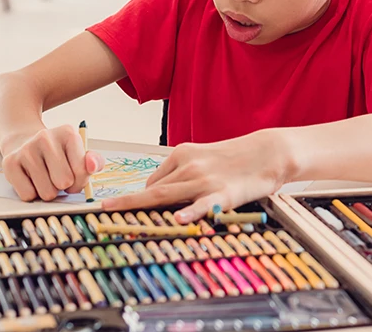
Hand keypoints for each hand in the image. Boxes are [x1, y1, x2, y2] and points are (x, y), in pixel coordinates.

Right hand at [1, 124, 104, 200]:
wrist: (23, 141)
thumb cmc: (57, 153)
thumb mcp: (78, 153)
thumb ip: (94, 162)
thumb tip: (91, 166)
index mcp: (68, 133)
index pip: (82, 170)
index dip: (80, 181)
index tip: (75, 177)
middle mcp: (45, 137)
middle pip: (64, 182)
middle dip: (63, 186)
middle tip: (57, 176)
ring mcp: (26, 149)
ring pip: (46, 192)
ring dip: (47, 191)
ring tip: (44, 177)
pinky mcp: (9, 163)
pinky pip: (28, 195)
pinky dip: (31, 193)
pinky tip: (30, 179)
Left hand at [101, 129, 297, 222]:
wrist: (267, 151)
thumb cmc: (234, 157)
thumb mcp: (202, 157)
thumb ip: (180, 173)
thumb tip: (158, 192)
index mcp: (182, 155)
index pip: (153, 181)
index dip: (136, 199)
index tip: (115, 210)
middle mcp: (188, 166)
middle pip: (152, 189)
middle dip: (126, 202)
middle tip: (103, 212)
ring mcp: (204, 180)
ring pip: (168, 196)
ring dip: (144, 207)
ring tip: (122, 219)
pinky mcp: (223, 194)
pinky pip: (202, 205)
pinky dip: (190, 212)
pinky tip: (178, 219)